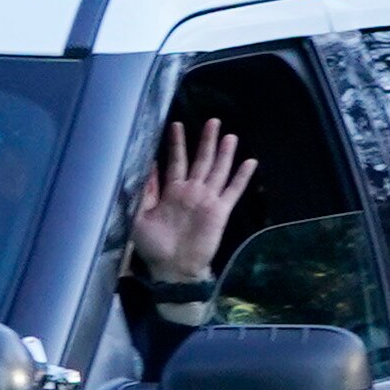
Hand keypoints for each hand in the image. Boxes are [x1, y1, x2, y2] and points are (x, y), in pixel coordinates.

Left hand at [131, 120, 258, 288]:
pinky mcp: (220, 211)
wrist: (173, 268)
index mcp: (171, 191)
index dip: (176, 144)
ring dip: (224, 153)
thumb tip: (147, 166)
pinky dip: (242, 177)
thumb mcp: (139, 216)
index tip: (176, 125)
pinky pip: (233, 191)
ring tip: (230, 135)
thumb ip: (144, 192)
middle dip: (206, 141)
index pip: (175, 161)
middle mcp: (191, 191)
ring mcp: (207, 200)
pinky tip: (250, 162)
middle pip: (200, 160)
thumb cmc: (153, 246)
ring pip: (218, 170)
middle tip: (212, 121)